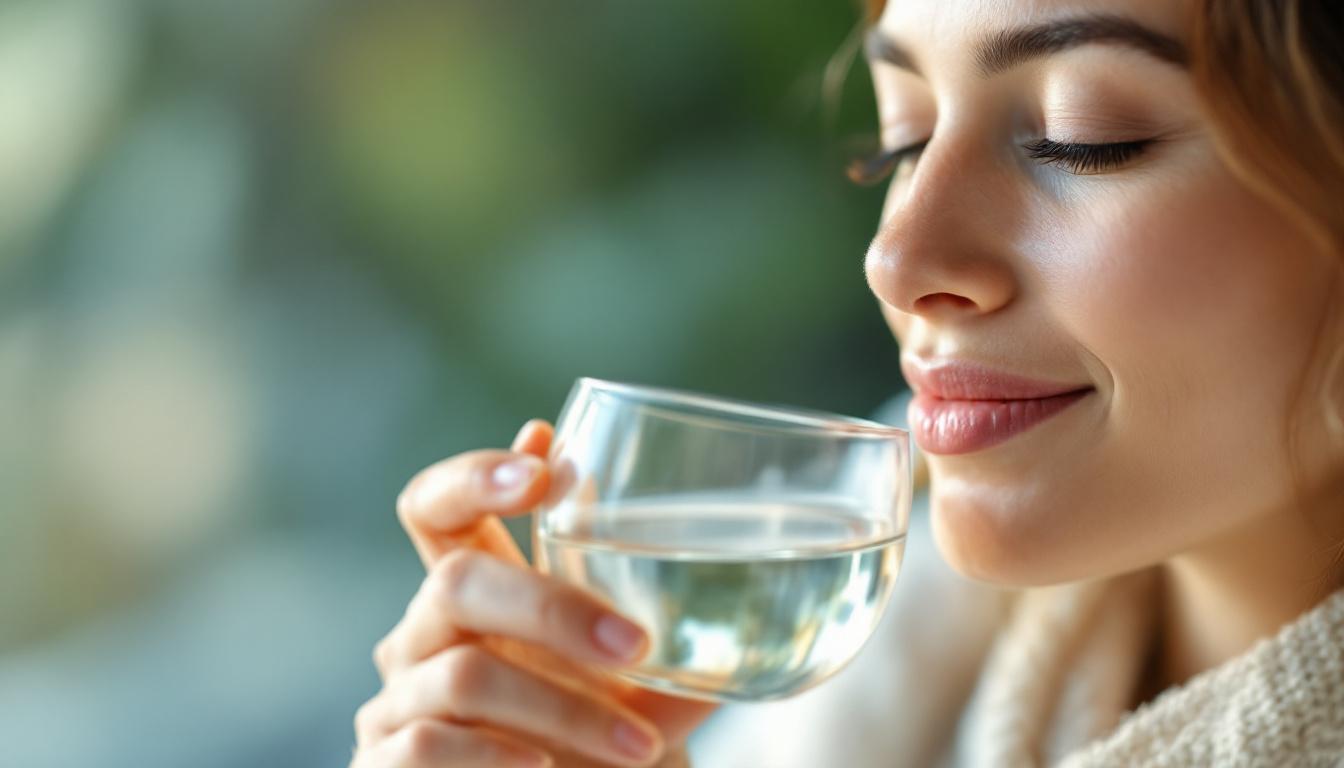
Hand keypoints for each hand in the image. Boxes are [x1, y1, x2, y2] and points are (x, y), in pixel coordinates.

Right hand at [351, 420, 717, 766]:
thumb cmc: (589, 745)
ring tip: (636, 747)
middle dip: (552, 610)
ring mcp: (395, 699)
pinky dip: (497, 754)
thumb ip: (653, 632)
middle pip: (456, 582)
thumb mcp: (628, 685)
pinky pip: (428, 745)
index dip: (472, 477)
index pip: (436, 506)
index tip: (543, 466)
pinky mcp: (382, 761)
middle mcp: (422, 633)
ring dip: (563, 710)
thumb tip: (725, 585)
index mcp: (472, 590)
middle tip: (634, 648)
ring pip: (463, 675)